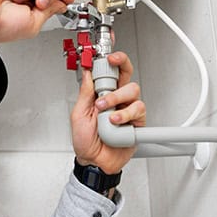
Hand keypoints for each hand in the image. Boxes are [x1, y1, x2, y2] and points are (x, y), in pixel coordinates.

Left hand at [70, 52, 145, 173]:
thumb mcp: (78, 114)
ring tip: (105, 111)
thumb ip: (85, 93)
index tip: (107, 54)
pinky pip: (138, 110)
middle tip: (111, 66)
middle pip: (127, 73)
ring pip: (133, 90)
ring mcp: (127, 109)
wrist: (94, 161)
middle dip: (121, 65)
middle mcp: (116, 99)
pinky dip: (125, 115)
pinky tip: (115, 122)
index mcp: (101, 94)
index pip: (109, 71)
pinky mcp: (137, 122)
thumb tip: (87, 73)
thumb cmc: (85, 140)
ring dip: (116, 98)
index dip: (111, 60)